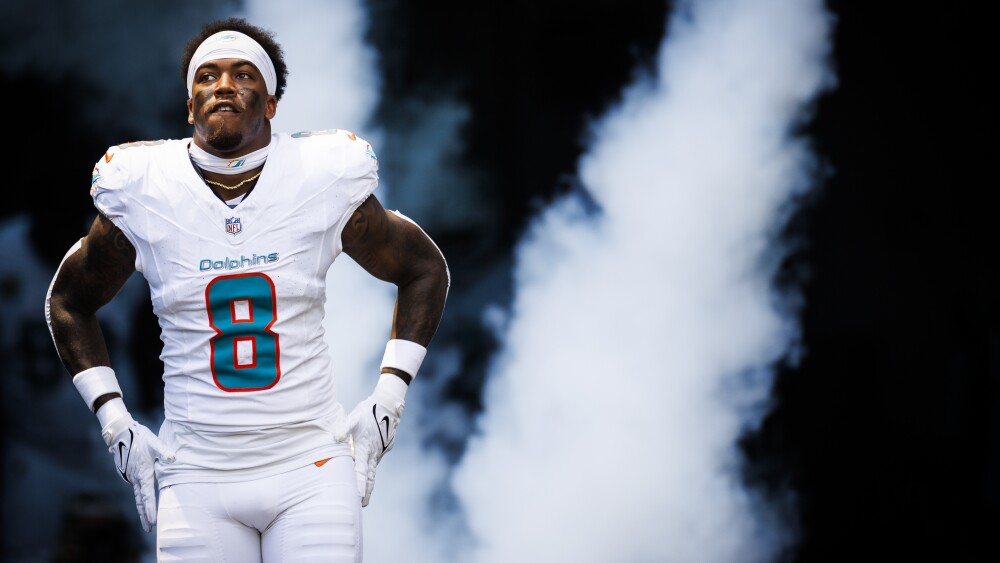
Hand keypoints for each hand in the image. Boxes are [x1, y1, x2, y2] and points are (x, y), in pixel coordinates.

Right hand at [108, 421, 176, 531]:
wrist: (122, 434)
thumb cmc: (140, 438)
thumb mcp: (154, 443)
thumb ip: (164, 451)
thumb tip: (173, 458)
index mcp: (143, 474)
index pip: (147, 496)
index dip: (150, 509)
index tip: (152, 521)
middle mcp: (136, 478)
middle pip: (141, 501)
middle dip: (145, 516)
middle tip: (149, 529)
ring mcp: (131, 477)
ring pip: (138, 497)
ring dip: (142, 509)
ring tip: (146, 521)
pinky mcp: (130, 474)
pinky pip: (137, 489)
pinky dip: (140, 499)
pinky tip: (143, 503)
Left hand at [346, 374, 406, 506]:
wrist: (387, 405)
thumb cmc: (368, 411)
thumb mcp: (353, 418)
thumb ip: (344, 428)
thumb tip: (335, 438)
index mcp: (365, 449)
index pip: (361, 471)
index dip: (359, 485)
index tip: (357, 497)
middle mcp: (373, 453)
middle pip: (370, 476)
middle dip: (366, 491)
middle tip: (362, 505)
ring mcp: (379, 451)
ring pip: (373, 470)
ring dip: (369, 483)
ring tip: (365, 496)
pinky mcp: (383, 448)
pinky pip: (375, 461)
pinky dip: (371, 471)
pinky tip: (368, 473)